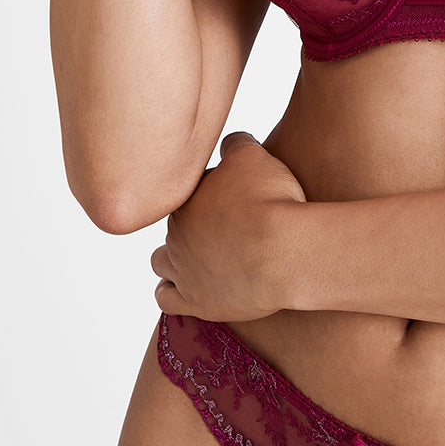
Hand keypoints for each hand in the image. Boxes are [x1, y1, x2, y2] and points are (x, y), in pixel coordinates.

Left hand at [151, 131, 311, 321]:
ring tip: (200, 255)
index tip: (234, 196)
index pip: (190, 192)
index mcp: (186, 198)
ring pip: (161, 262)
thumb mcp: (253, 155)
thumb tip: (229, 142)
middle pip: (176, 226)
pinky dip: (171, 291)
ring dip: (175, 258)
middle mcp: (176, 234)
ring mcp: (182, 271)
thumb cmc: (270, 200)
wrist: (282, 251)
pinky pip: (166, 299)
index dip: (211, 193)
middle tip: (226, 224)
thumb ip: (235, 144)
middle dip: (195, 225)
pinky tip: (188, 285)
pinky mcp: (195, 303)